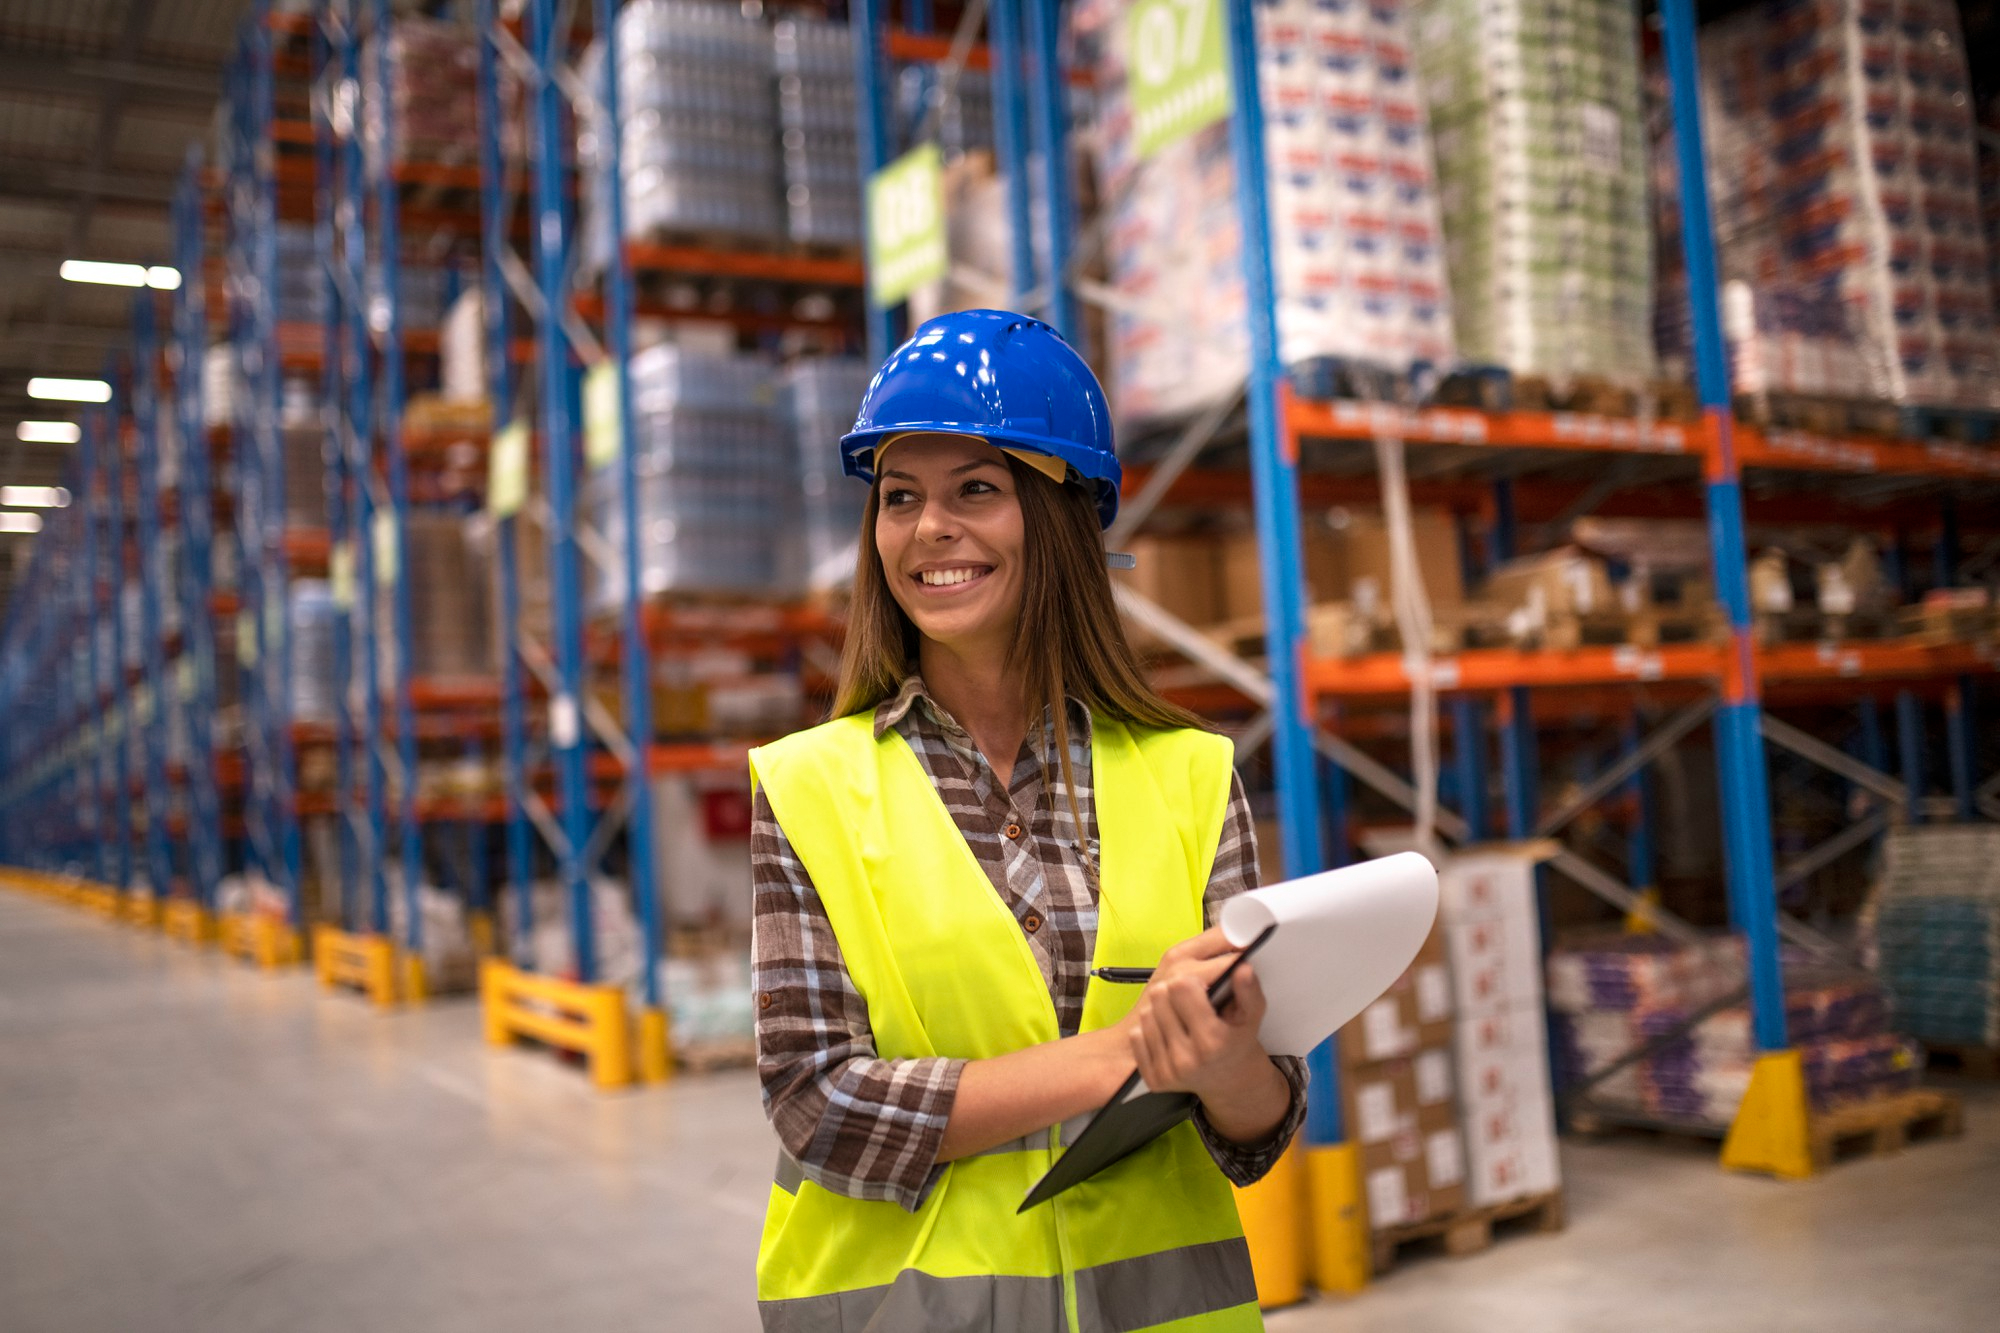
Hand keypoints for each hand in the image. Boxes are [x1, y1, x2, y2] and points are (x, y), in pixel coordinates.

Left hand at [1121, 927, 1271, 1103]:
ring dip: (1161, 1009)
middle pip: (1159, 995)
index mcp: (1212, 1041)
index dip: (1191, 980)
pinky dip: (1151, 1029)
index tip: (1201, 984)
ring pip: (1146, 1013)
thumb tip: (1242, 968)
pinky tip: (1169, 1033)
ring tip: (1181, 1016)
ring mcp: (1167, 1071)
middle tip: (1189, 999)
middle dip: (1174, 991)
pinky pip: (1136, 1035)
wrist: (1230, 1079)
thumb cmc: (1238, 1039)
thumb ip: (1249, 989)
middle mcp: (1187, 1060)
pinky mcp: (1153, 1078)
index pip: (1181, 987)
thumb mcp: (1251, 1014)